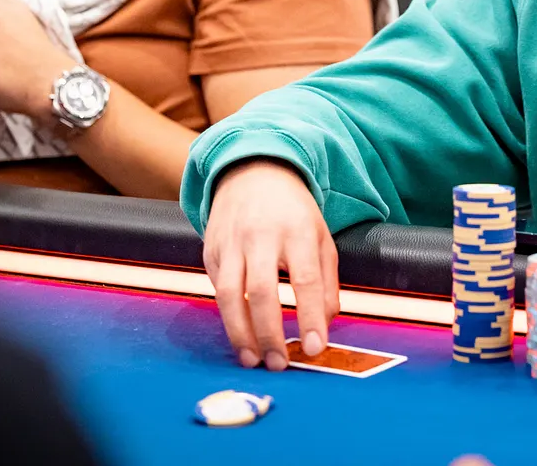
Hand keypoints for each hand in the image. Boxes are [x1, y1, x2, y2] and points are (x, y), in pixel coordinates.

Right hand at [202, 158, 338, 371]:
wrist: (254, 172)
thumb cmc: (293, 212)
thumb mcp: (321, 238)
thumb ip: (326, 283)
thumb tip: (324, 326)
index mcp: (297, 230)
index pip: (305, 280)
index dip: (310, 317)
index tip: (315, 349)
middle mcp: (261, 235)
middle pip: (262, 291)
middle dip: (270, 333)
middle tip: (279, 364)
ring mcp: (231, 241)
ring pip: (229, 294)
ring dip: (240, 333)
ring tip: (253, 359)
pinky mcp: (211, 249)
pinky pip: (217, 288)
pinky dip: (228, 315)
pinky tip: (240, 331)